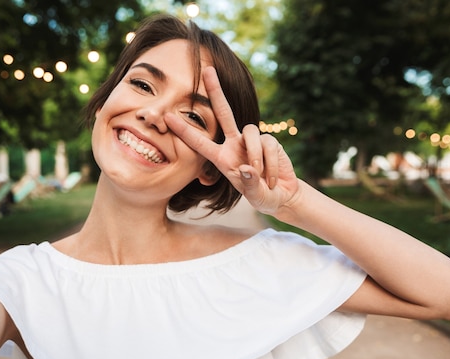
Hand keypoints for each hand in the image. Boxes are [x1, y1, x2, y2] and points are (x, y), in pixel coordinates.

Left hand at [165, 66, 299, 214]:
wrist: (282, 196)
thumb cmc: (262, 197)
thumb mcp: (254, 197)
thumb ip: (249, 185)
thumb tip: (246, 168)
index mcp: (221, 158)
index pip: (199, 142)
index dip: (184, 130)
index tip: (167, 117)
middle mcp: (234, 144)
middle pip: (223, 112)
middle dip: (216, 91)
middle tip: (207, 70)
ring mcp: (252, 141)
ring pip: (252, 132)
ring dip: (256, 157)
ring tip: (262, 178)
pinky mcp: (269, 141)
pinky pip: (267, 145)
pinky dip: (271, 164)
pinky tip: (272, 178)